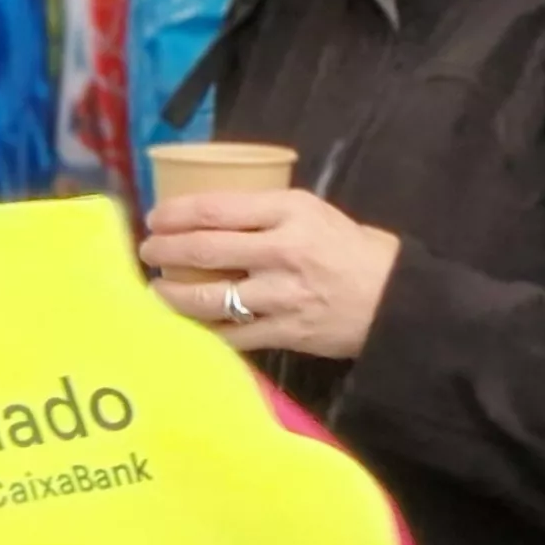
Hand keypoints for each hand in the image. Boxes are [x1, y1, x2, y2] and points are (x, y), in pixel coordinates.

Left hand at [141, 188, 399, 360]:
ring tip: (157, 292)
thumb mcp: (316, 211)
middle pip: (204, 250)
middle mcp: (282, 252)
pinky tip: (187, 325)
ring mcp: (282, 296)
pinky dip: (203, 331)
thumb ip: (269, 212)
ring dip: (173, 296)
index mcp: (290, 212)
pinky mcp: (285, 332)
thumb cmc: (353, 249)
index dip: (176, 214)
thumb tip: (213, 214)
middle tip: (148, 253)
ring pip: (210, 298)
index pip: (216, 209)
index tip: (156, 218)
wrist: (396, 300)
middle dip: (165, 252)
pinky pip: (231, 335)